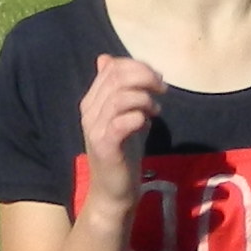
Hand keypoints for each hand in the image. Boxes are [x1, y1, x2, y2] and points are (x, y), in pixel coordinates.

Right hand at [76, 50, 162, 202]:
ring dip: (145, 98)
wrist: (113, 191)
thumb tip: (106, 59)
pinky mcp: (105, 145)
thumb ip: (118, 89)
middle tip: (162, 89)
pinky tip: (147, 123)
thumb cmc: (122, 152)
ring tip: (156, 109)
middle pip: (117, 77)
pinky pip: (123, 121)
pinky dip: (140, 116)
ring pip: (121, 97)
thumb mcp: (121, 114)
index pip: (112, 68)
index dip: (138, 66)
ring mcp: (95, 128)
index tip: (156, 79)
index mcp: (91, 100)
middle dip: (145, 77)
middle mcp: (89, 111)